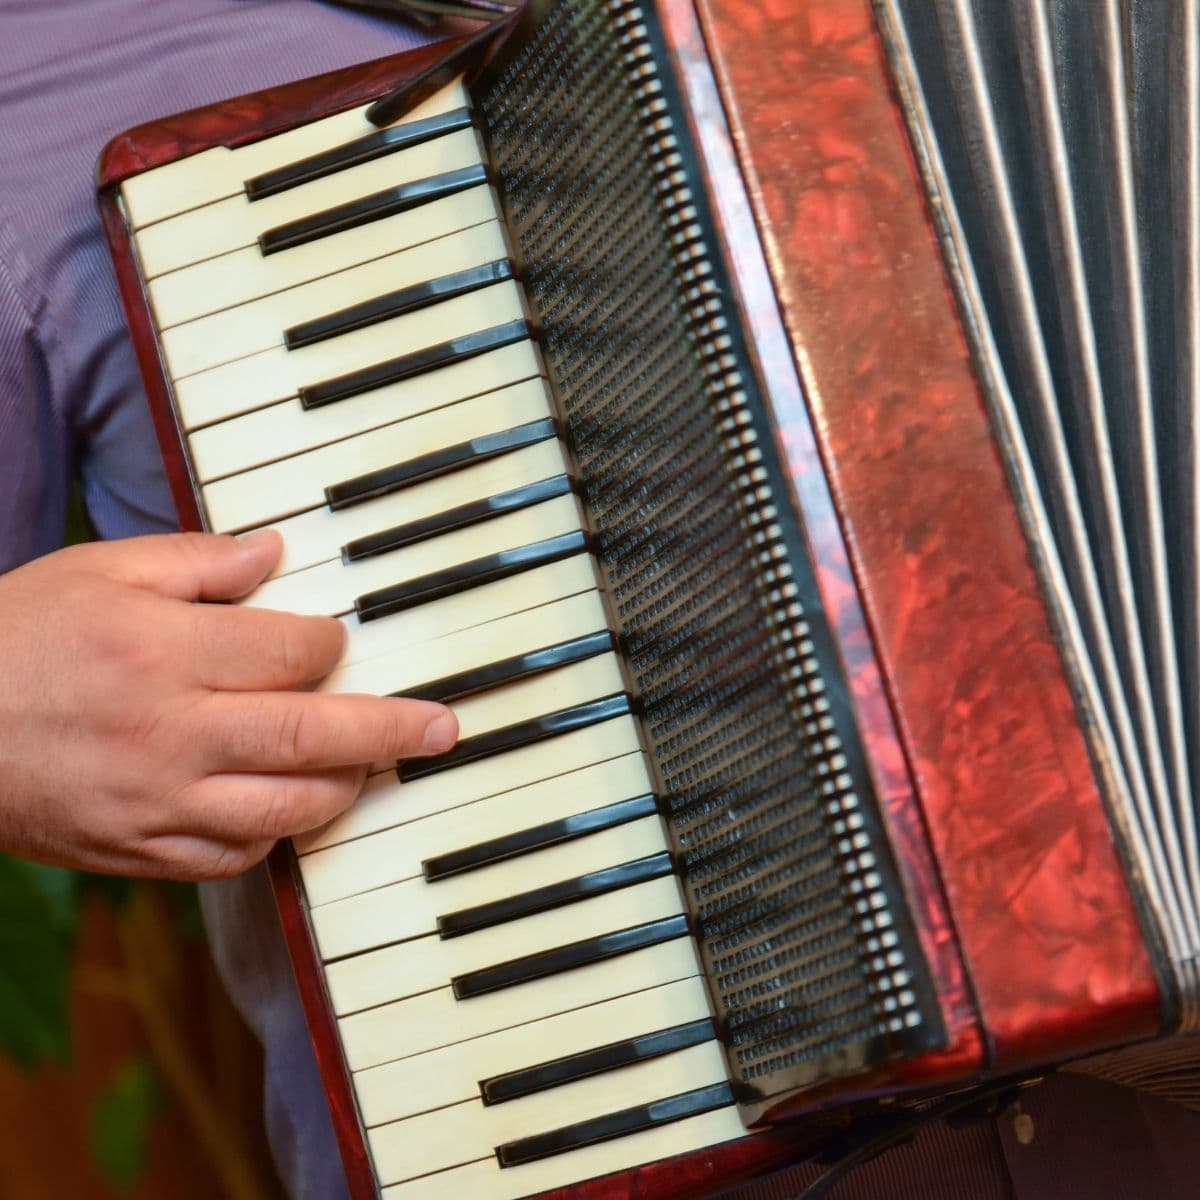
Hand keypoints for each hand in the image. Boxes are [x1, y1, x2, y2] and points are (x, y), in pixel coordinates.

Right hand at [0, 531, 457, 879]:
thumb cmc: (17, 638)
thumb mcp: (98, 571)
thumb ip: (196, 562)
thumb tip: (277, 550)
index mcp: (164, 650)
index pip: (293, 652)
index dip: (333, 644)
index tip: (341, 642)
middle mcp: (172, 729)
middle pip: (312, 733)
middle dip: (393, 730)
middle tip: (444, 729)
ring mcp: (157, 800)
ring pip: (285, 808)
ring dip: (344, 789)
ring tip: (375, 770)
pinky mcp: (137, 850)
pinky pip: (230, 859)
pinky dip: (274, 840)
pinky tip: (290, 813)